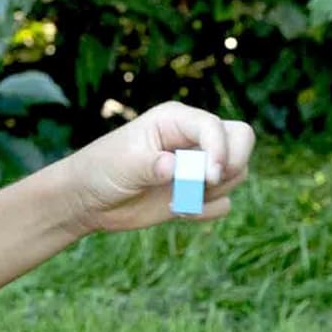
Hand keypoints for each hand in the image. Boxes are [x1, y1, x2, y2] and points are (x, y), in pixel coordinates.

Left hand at [56, 102, 254, 236]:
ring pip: (237, 173)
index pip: (217, 127)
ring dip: (213, 192)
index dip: (220, 150)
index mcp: (176, 120)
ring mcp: (197, 166)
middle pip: (242, 140)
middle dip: (231, 164)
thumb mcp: (124, 164)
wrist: (89, 199)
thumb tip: (177, 168)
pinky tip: (178, 211)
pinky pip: (223, 203)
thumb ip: (153, 165)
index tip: (209, 177)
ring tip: (178, 199)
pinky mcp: (197, 192)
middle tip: (206, 184)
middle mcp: (193, 139)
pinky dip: (207, 211)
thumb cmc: (102, 170)